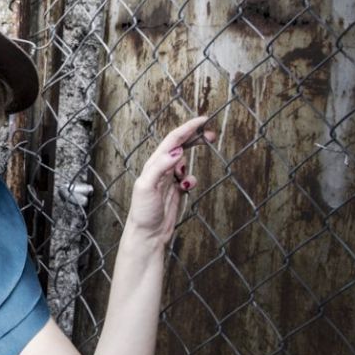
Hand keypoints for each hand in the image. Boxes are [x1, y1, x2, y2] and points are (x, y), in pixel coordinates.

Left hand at [125, 116, 215, 245]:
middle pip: (180, 146)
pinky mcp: (175, 191)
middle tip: (211, 135)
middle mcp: (160, 168)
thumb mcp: (147, 187)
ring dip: (190, 162)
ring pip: (184, 161)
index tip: (204, 120)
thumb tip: (176, 151)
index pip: (173, 140)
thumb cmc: (143, 212)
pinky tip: (186, 187)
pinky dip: (191, 179)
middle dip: (195, 138)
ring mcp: (168, 179)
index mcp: (153, 164)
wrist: (147, 235)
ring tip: (185, 176)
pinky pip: (187, 179)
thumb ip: (160, 167)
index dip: (188, 128)